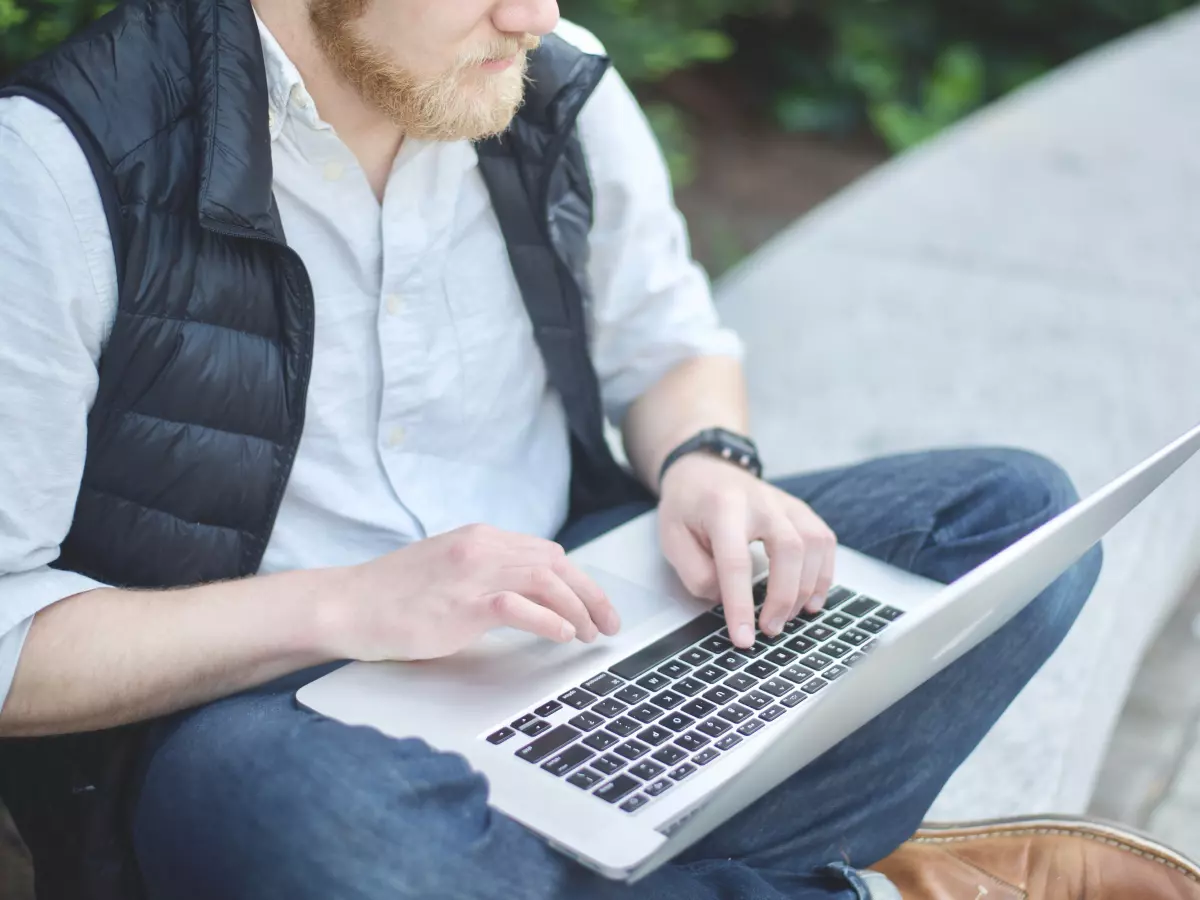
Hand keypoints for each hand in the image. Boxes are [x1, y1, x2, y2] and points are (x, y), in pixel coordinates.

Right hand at [328, 525, 620, 660]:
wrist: (347, 604)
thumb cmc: (395, 596)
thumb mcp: (449, 571)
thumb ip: (487, 573)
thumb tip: (532, 596)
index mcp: (481, 538)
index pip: (547, 553)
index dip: (579, 581)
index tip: (597, 607)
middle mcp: (481, 548)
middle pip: (556, 565)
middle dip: (591, 595)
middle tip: (609, 625)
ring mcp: (471, 574)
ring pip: (545, 580)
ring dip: (577, 609)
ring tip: (590, 635)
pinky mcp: (461, 604)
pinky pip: (517, 606)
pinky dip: (548, 620)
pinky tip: (563, 636)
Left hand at [658, 454, 836, 647]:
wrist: (704, 469)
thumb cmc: (687, 507)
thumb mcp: (672, 539)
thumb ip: (696, 572)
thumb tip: (726, 600)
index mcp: (722, 507)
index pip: (735, 561)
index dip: (741, 603)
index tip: (743, 637)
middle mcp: (760, 501)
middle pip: (788, 549)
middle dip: (783, 597)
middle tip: (770, 630)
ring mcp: (785, 503)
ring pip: (813, 543)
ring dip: (806, 588)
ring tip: (788, 618)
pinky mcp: (801, 510)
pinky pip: (825, 541)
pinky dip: (823, 574)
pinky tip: (811, 599)